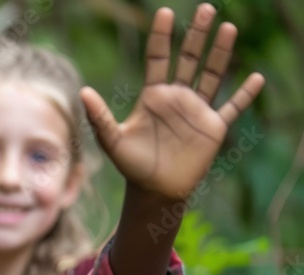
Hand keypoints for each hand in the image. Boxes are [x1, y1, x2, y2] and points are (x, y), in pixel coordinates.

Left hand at [81, 3, 263, 200]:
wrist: (154, 190)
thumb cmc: (132, 165)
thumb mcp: (113, 140)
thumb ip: (100, 117)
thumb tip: (84, 92)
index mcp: (154, 95)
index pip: (159, 58)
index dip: (161, 37)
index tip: (165, 13)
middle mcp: (177, 97)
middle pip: (190, 59)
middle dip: (197, 35)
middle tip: (206, 9)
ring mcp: (197, 110)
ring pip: (213, 75)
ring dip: (221, 53)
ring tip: (227, 28)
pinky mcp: (213, 127)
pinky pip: (232, 107)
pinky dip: (245, 95)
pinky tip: (257, 77)